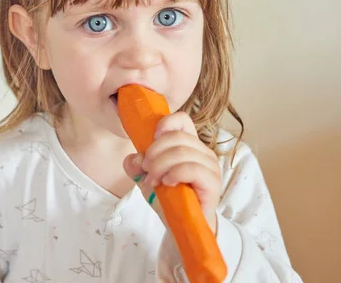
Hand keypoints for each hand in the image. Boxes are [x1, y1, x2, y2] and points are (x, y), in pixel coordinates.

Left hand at [123, 111, 221, 233]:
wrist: (182, 225)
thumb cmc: (168, 199)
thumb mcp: (145, 178)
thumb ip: (136, 166)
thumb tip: (133, 158)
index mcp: (188, 145)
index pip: (182, 120)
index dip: (165, 124)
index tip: (150, 139)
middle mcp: (202, 151)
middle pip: (176, 137)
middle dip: (154, 152)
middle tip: (146, 169)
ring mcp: (210, 166)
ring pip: (182, 152)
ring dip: (160, 166)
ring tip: (154, 181)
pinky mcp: (213, 182)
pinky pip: (192, 168)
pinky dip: (174, 174)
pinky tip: (167, 183)